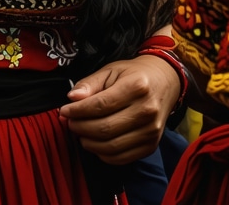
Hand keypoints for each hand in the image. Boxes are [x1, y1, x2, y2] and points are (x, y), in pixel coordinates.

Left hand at [58, 54, 180, 164]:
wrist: (164, 82)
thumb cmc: (133, 74)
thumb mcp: (111, 70)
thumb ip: (90, 83)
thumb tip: (72, 98)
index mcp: (136, 86)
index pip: (100, 105)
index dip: (77, 111)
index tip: (64, 111)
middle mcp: (146, 110)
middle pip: (104, 128)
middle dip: (80, 128)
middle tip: (70, 122)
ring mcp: (151, 131)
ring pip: (111, 146)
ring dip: (89, 143)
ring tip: (80, 132)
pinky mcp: (151, 146)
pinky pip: (122, 158)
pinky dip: (103, 154)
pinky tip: (95, 143)